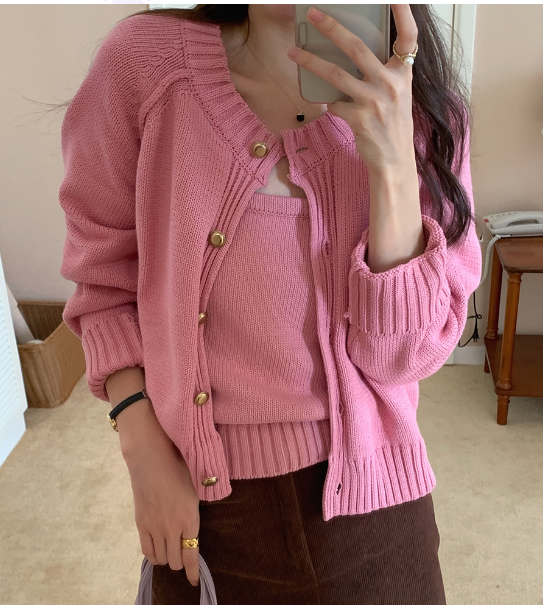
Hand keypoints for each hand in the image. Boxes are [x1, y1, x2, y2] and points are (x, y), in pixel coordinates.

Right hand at [124, 422, 200, 586]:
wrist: (151, 458)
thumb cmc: (178, 466)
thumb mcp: (197, 484)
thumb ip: (201, 502)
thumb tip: (214, 500)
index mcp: (189, 517)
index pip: (191, 555)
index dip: (193, 572)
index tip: (194, 580)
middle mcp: (172, 527)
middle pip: (175, 560)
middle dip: (180, 562)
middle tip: (183, 555)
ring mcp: (155, 527)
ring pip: (161, 558)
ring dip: (167, 559)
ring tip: (171, 551)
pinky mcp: (141, 524)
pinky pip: (147, 551)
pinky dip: (153, 555)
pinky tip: (158, 550)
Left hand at [287, 5, 417, 174]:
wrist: (394, 162)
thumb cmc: (393, 126)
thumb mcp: (397, 96)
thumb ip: (383, 75)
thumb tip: (351, 56)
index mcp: (404, 74)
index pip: (409, 37)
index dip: (403, 13)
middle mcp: (391, 84)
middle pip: (357, 47)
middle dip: (332, 28)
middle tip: (313, 15)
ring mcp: (375, 101)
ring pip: (336, 74)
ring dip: (311, 61)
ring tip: (293, 53)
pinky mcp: (360, 119)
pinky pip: (335, 104)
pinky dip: (330, 103)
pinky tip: (332, 106)